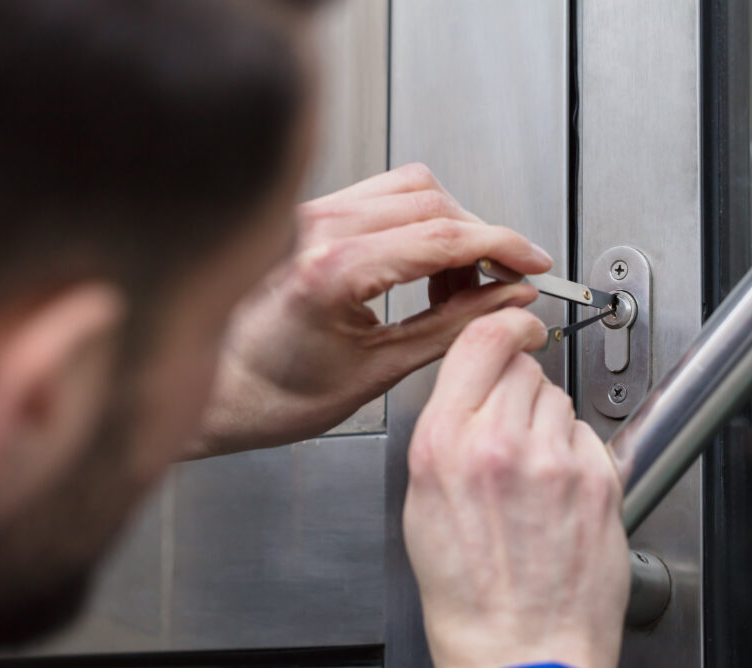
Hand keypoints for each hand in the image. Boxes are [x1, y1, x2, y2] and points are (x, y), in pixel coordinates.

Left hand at [188, 163, 551, 455]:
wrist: (219, 391)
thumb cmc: (274, 396)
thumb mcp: (377, 372)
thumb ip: (453, 328)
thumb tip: (508, 301)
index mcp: (332, 271)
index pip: (443, 235)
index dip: (502, 247)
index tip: (532, 263)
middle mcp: (317, 229)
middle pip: (432, 200)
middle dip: (481, 237)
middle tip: (503, 281)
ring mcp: (309, 216)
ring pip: (409, 188)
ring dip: (450, 225)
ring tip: (457, 281)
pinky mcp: (309, 217)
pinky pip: (380, 195)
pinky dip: (417, 221)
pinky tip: (421, 266)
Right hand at [404, 308, 629, 667]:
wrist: (520, 653)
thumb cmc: (467, 594)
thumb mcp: (422, 503)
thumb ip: (444, 433)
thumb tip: (471, 389)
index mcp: (443, 446)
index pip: (481, 341)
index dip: (504, 326)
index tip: (516, 329)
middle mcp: (499, 445)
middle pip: (523, 366)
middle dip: (517, 386)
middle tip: (511, 427)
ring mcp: (555, 462)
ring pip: (558, 398)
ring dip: (546, 420)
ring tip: (532, 474)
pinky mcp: (599, 482)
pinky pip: (586, 436)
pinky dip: (574, 453)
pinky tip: (557, 493)